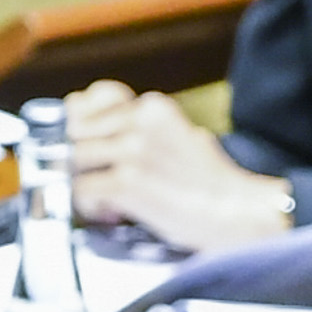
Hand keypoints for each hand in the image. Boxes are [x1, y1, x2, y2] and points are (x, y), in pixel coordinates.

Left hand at [65, 77, 290, 253]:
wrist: (238, 213)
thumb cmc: (213, 186)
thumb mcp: (184, 138)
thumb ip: (147, 132)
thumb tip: (107, 140)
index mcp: (153, 107)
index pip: (94, 97)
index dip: (80, 121)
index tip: (80, 140)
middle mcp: (139, 121)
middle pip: (76, 131)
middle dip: (77, 158)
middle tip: (91, 180)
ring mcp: (132, 150)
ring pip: (73, 159)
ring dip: (82, 184)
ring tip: (105, 201)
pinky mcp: (127, 182)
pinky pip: (82, 190)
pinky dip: (90, 206)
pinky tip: (111, 213)